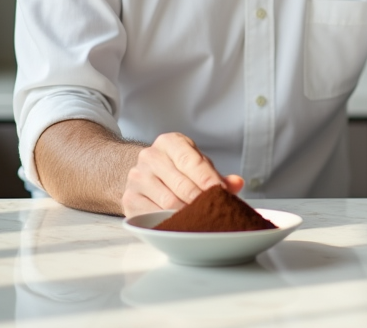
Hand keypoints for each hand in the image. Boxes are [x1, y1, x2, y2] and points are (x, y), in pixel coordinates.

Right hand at [121, 132, 243, 217]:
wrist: (145, 174)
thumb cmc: (177, 169)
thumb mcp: (197, 164)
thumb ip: (215, 175)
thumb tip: (237, 184)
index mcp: (169, 143)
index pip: (190, 161)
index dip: (207, 178)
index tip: (221, 191)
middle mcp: (150, 156)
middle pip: (180, 183)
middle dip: (200, 200)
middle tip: (214, 211)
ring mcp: (137, 178)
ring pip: (168, 202)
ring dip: (187, 213)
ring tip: (201, 220)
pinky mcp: (129, 199)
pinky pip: (153, 215)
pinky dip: (169, 222)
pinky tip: (181, 224)